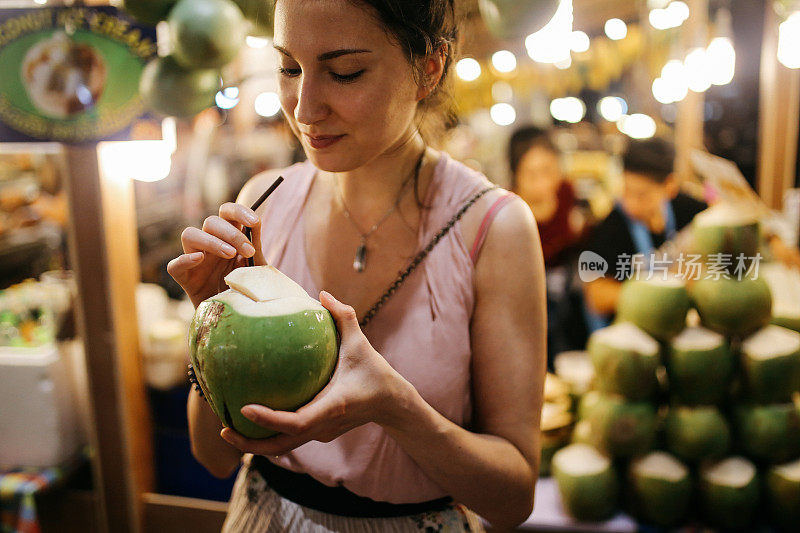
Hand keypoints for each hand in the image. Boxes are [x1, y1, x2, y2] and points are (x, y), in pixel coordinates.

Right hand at [167, 203, 265, 306]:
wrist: (240, 318)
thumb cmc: (249, 290)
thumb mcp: (257, 267)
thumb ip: (254, 245)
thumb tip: (255, 222)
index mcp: (229, 239)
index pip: (227, 212)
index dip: (238, 211)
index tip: (254, 221)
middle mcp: (210, 246)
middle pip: (211, 221)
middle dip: (232, 233)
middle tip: (248, 251)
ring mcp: (195, 261)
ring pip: (189, 234)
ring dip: (211, 241)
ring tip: (230, 255)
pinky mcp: (185, 279)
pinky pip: (174, 265)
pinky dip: (184, 259)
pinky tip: (200, 260)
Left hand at [219, 291, 410, 455]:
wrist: (392, 403)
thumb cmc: (376, 373)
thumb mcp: (361, 343)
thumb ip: (344, 317)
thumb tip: (322, 294)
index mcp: (332, 406)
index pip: (297, 422)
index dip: (269, 419)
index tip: (244, 408)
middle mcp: (324, 425)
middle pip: (281, 445)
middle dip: (250, 443)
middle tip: (222, 428)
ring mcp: (321, 433)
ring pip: (283, 447)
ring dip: (255, 443)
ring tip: (227, 429)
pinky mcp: (320, 434)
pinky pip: (290, 439)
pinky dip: (269, 434)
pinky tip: (251, 419)